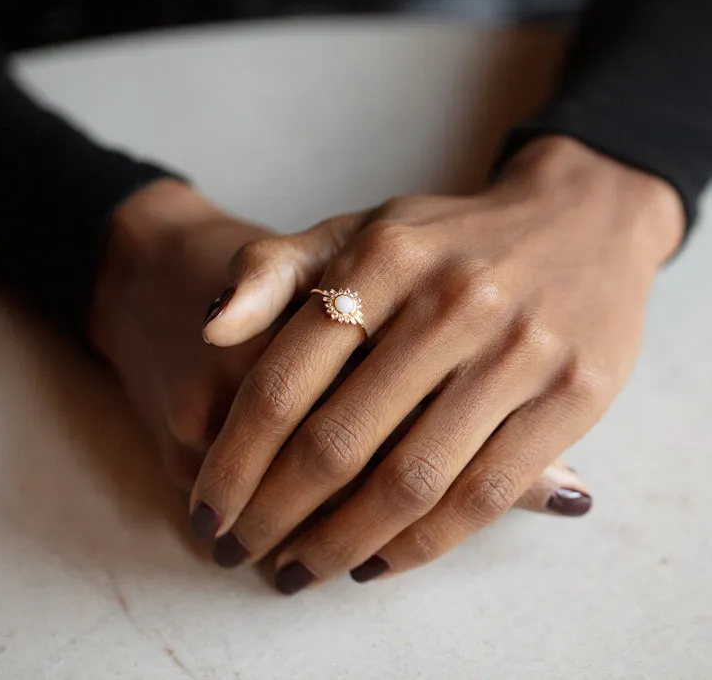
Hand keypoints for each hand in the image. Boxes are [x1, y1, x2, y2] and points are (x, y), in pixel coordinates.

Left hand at [89, 181, 586, 524]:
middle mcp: (451, 302)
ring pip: (409, 481)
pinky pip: (484, 493)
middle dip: (275, 514)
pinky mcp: (573, 393)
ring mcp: (518, 350)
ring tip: (302, 569)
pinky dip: (423, 543)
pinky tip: (377, 559)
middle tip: (243, 553)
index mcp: (383, 258)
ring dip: (341, 542)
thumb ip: (276, 270)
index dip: (234, 460)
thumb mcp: (361, 231)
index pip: (283, 381)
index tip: (208, 511)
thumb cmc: (449, 240)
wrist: (580, 219)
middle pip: (338, 442)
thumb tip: (210, 328)